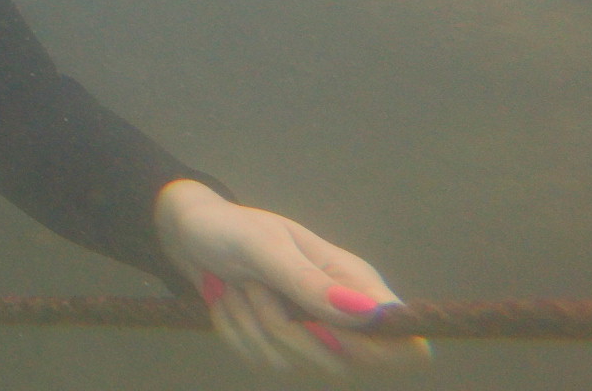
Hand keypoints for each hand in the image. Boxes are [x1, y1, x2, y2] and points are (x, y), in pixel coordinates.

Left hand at [155, 179, 431, 379]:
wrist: (189, 235)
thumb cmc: (231, 229)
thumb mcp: (264, 246)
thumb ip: (310, 282)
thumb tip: (369, 314)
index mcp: (353, 280)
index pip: (402, 339)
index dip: (376, 350)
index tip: (325, 330)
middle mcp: (340, 313)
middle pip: (344, 363)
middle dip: (288, 330)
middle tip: (255, 286)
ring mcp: (309, 333)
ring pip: (293, 363)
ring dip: (251, 323)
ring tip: (238, 284)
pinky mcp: (277, 346)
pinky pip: (261, 361)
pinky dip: (234, 330)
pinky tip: (225, 298)